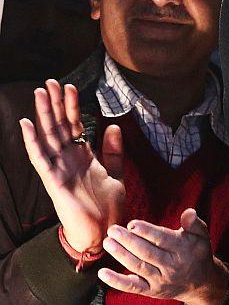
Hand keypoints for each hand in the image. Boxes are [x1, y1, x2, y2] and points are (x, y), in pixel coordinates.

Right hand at [19, 79, 124, 252]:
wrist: (105, 231)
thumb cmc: (109, 206)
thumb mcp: (115, 173)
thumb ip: (113, 151)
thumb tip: (113, 125)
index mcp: (83, 156)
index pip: (76, 125)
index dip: (72, 106)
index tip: (70, 86)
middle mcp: (68, 159)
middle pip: (60, 126)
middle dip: (55, 103)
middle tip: (50, 81)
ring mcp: (59, 168)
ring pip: (49, 136)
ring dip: (44, 114)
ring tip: (40, 93)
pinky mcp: (54, 181)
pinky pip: (41, 158)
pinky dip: (33, 141)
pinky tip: (28, 124)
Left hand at [98, 208, 228, 304]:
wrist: (200, 283)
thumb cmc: (198, 253)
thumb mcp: (202, 235)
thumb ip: (194, 223)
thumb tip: (188, 212)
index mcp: (182, 249)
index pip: (162, 239)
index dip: (146, 232)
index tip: (132, 224)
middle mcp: (170, 266)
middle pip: (146, 252)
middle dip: (128, 241)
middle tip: (113, 230)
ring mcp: (160, 280)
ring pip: (138, 267)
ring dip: (121, 255)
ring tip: (108, 242)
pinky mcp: (151, 290)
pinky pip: (132, 287)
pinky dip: (116, 281)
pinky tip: (103, 272)